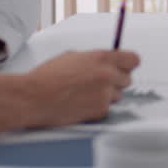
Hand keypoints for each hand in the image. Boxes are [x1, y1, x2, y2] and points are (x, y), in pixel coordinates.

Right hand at [21, 50, 140, 128]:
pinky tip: (81, 104)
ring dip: (107, 95)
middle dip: (116, 81)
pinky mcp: (100, 111)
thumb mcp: (73, 57)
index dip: (128, 64)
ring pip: (118, 95)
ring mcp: (105, 94)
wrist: (34, 97)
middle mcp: (107, 75)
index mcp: (102, 58)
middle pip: (128, 79)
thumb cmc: (48, 77)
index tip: (124, 67)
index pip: (133, 60)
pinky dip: (98, 108)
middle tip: (99, 83)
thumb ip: (96, 59)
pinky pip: (107, 109)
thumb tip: (109, 61)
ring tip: (85, 94)